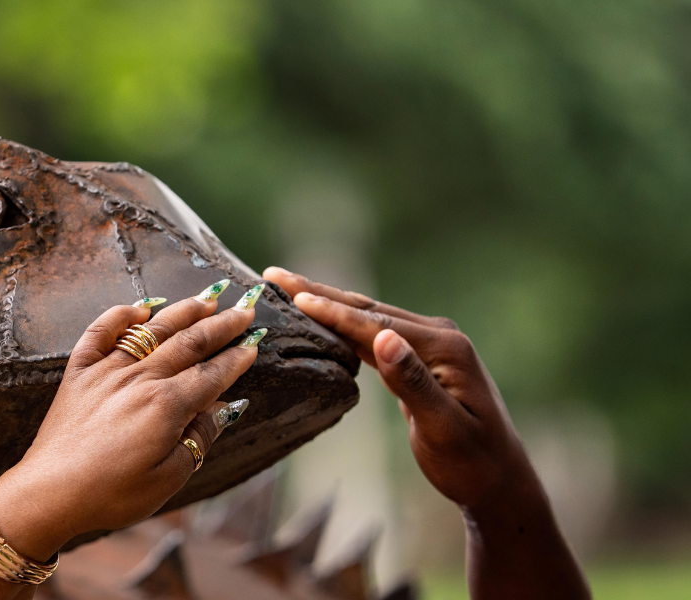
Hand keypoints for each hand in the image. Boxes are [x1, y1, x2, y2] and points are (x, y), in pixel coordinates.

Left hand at [0, 283, 263, 561]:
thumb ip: (199, 438)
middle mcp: (140, 379)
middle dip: (222, 325)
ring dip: (182, 311)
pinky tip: (137, 308)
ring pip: (152, 330)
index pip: (212, 374)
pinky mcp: (78, 373)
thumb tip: (223, 410)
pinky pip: (99, 333)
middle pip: (189, 343)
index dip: (237, 358)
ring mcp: (106, 372)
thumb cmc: (111, 494)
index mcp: (167, 406)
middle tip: (245, 308)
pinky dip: (118, 315)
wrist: (49, 495)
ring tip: (207, 298)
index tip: (255, 342)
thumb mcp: (168, 479)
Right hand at [264, 266, 530, 508]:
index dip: (333, 312)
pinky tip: (320, 318)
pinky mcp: (419, 358)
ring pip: (367, 318)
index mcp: (444, 347)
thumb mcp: (443, 428)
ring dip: (327, 304)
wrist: (498, 480)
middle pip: (368, 310)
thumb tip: (383, 338)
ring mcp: (428, 345)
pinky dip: (343, 325)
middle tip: (275, 275)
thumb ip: (412, 383)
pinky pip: (373, 335)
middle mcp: (437, 336)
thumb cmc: (472, 462)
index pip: (376, 324)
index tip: (294, 298)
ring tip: (288, 290)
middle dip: (319, 292)